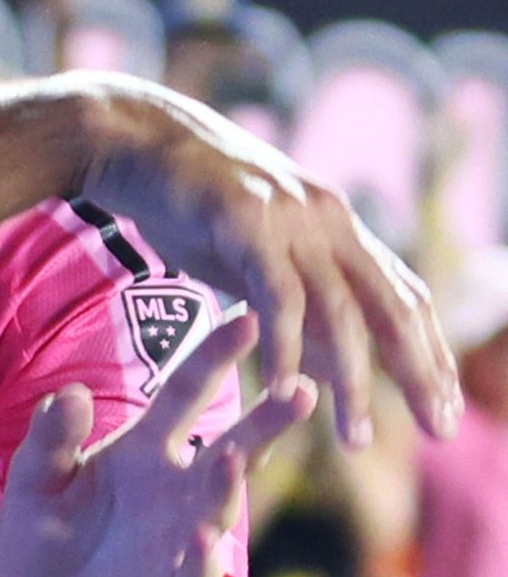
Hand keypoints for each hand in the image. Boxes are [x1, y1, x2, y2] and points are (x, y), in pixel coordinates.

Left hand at [0, 312, 309, 576]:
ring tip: (230, 455)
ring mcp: (181, 544)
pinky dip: (199, 559)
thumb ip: (48, 440)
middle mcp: (175, 493)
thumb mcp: (31, 488)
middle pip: (229, 446)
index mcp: (141, 454)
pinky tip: (201, 540)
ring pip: (217, 507)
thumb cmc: (44, 552)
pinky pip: (193, 576)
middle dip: (265, 421)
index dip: (214, 356)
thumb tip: (72, 391)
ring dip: (225, 483)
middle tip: (301, 387)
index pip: (186, 395)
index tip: (249, 316)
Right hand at [78, 78, 460, 445]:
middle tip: (439, 430)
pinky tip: (282, 390)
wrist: (132, 138)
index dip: (430, 353)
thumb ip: (293, 297)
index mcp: (339, 225)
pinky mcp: (245, 220)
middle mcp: (329, 218)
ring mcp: (290, 217)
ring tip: (354, 437)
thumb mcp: (252, 254)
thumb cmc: (185, 201)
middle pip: (394, 306)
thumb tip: (327, 354)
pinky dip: (283, 348)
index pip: (405, 296)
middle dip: (421, 372)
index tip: (443, 407)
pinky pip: (276, 296)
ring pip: (340, 311)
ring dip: (352, 380)